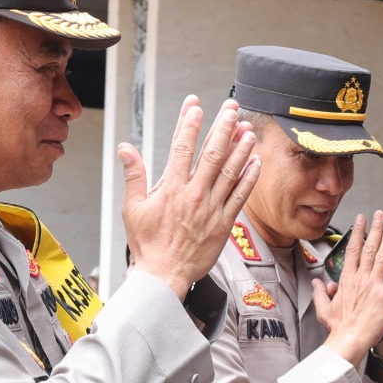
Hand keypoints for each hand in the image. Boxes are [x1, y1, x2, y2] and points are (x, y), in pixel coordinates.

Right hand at [119, 97, 261, 299]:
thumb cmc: (148, 245)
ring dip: (241, 149)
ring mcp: (211, 209)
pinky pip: (240, 197)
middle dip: (222, 128)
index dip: (189, 124)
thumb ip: (134, 175)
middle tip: (231, 109)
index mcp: (171, 188)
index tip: (195, 106)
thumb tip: (126, 149)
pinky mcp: (224, 224)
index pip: (181, 148)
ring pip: (230, 172)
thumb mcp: (132, 208)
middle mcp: (194, 195)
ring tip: (248, 129)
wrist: (164, 275)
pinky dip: (249, 179)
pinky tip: (256, 163)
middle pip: (212, 154)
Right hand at [312, 210, 382, 367]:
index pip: (353, 249)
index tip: (362, 218)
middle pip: (370, 247)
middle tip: (381, 213)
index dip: (359, 231)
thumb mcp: (323, 307)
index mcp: (347, 278)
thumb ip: (321, 292)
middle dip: (376, 227)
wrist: (348, 339)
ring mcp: (374, 284)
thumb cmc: (338, 327)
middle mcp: (361, 277)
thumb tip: (315, 282)